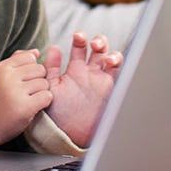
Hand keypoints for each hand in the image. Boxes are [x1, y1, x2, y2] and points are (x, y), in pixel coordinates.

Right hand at [0, 49, 52, 148]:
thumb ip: (16, 62)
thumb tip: (36, 52)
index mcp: (1, 68)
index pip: (28, 57)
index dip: (31, 68)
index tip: (25, 80)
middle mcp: (8, 77)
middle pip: (39, 69)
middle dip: (38, 80)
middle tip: (29, 91)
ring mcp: (16, 92)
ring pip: (44, 83)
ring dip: (41, 92)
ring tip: (30, 99)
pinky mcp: (25, 107)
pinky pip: (47, 97)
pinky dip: (44, 102)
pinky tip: (35, 106)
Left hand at [43, 31, 121, 146]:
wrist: (68, 134)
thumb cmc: (57, 113)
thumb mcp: (51, 87)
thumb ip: (51, 68)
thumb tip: (54, 47)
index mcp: (75, 69)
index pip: (80, 47)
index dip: (81, 38)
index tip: (77, 36)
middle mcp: (90, 73)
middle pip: (99, 48)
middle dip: (98, 41)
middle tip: (92, 43)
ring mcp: (102, 80)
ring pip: (111, 57)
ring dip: (109, 51)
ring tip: (101, 52)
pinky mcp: (111, 89)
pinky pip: (119, 73)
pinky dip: (117, 63)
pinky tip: (110, 62)